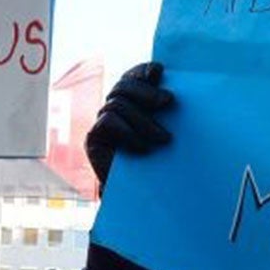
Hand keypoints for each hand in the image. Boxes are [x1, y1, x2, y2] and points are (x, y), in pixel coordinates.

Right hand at [84, 62, 174, 188]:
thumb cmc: (160, 166)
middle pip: (123, 86)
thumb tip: (177, 93)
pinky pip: (108, 122)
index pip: (131, 77)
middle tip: (169, 102)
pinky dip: (128, 133)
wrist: (142, 199)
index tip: (159, 71)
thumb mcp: (167, 135)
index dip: (142, 71)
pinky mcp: (93, 139)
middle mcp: (114, 109)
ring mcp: (102, 123)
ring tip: (164, 139)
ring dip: (144, 121)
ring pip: (117, 104)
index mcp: (132, 103)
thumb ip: (167, 114)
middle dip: (146, 92)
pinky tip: (144, 148)